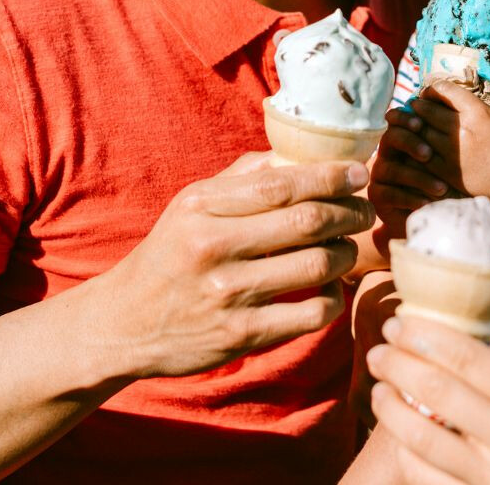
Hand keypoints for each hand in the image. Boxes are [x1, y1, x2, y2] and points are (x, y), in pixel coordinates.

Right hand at [84, 152, 373, 379]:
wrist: (123, 324)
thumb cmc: (167, 256)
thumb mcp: (190, 206)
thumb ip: (240, 178)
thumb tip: (295, 154)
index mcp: (202, 207)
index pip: (282, 184)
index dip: (331, 176)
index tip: (358, 173)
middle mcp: (214, 246)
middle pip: (308, 221)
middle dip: (351, 213)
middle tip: (366, 211)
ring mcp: (229, 294)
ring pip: (317, 266)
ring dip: (347, 254)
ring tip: (349, 248)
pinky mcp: (241, 336)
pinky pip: (311, 314)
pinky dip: (332, 298)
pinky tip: (329, 289)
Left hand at [367, 316, 489, 484]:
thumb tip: (435, 331)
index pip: (469, 356)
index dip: (424, 335)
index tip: (397, 323)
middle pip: (438, 391)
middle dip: (397, 365)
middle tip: (378, 353)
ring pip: (421, 436)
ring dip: (389, 408)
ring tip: (379, 391)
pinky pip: (422, 474)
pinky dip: (403, 450)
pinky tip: (399, 434)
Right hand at [371, 106, 460, 239]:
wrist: (432, 211)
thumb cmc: (442, 180)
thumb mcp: (445, 162)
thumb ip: (443, 142)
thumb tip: (451, 119)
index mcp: (403, 137)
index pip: (397, 120)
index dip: (404, 119)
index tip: (420, 124)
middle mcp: (388, 153)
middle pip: (390, 138)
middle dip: (409, 143)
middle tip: (429, 154)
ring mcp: (380, 174)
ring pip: (394, 170)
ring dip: (419, 178)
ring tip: (442, 188)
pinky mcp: (377, 195)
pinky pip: (391, 194)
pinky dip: (411, 198)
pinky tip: (428, 203)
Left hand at [410, 82, 489, 207]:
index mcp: (478, 112)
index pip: (445, 91)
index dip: (433, 88)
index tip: (429, 90)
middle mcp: (461, 131)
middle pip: (427, 112)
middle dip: (418, 106)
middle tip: (413, 105)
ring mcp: (454, 154)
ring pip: (421, 135)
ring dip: (414, 128)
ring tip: (410, 126)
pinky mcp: (451, 175)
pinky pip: (423, 160)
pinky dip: (416, 151)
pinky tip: (415, 149)